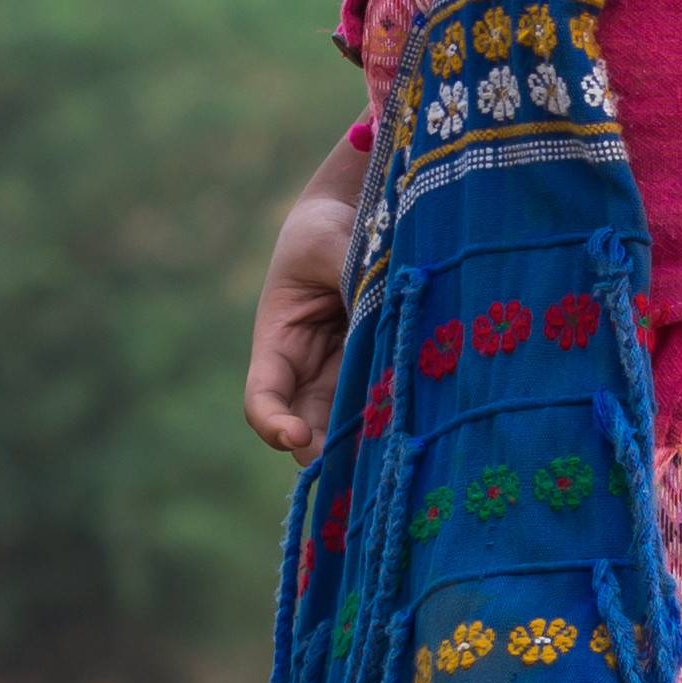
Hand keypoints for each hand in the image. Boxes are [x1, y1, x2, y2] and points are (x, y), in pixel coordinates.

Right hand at [242, 135, 373, 455]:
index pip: (262, 399)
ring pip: (346, 432)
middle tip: (359, 464)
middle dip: (327, 455)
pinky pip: (381, 410)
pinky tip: (418, 427)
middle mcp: (305, 374)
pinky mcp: (377, 376)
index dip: (273, 424)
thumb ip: (349, 278)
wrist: (351, 217)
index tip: (297, 434)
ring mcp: (342, 380)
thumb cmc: (326, 229)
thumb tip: (380, 313)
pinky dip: (392, 424)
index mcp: (277, 343)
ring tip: (392, 454)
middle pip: (305, 432)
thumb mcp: (328, 246)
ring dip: (364, 448)